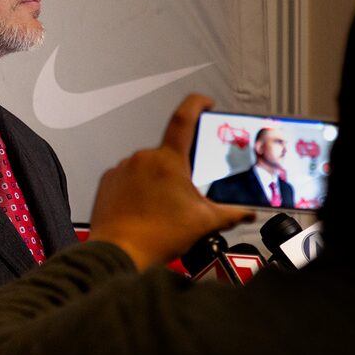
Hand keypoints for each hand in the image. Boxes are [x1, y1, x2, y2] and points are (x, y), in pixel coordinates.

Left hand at [87, 94, 255, 269]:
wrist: (120, 252)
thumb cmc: (156, 236)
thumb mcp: (204, 223)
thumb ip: (231, 213)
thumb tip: (247, 212)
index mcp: (169, 160)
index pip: (184, 118)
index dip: (197, 104)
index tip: (205, 103)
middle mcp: (143, 158)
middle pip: (169, 153)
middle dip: (179, 169)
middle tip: (186, 193)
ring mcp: (123, 168)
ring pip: (148, 167)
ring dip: (158, 180)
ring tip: (164, 207)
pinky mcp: (108, 181)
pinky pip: (128, 177)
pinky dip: (138, 188)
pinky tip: (145, 209)